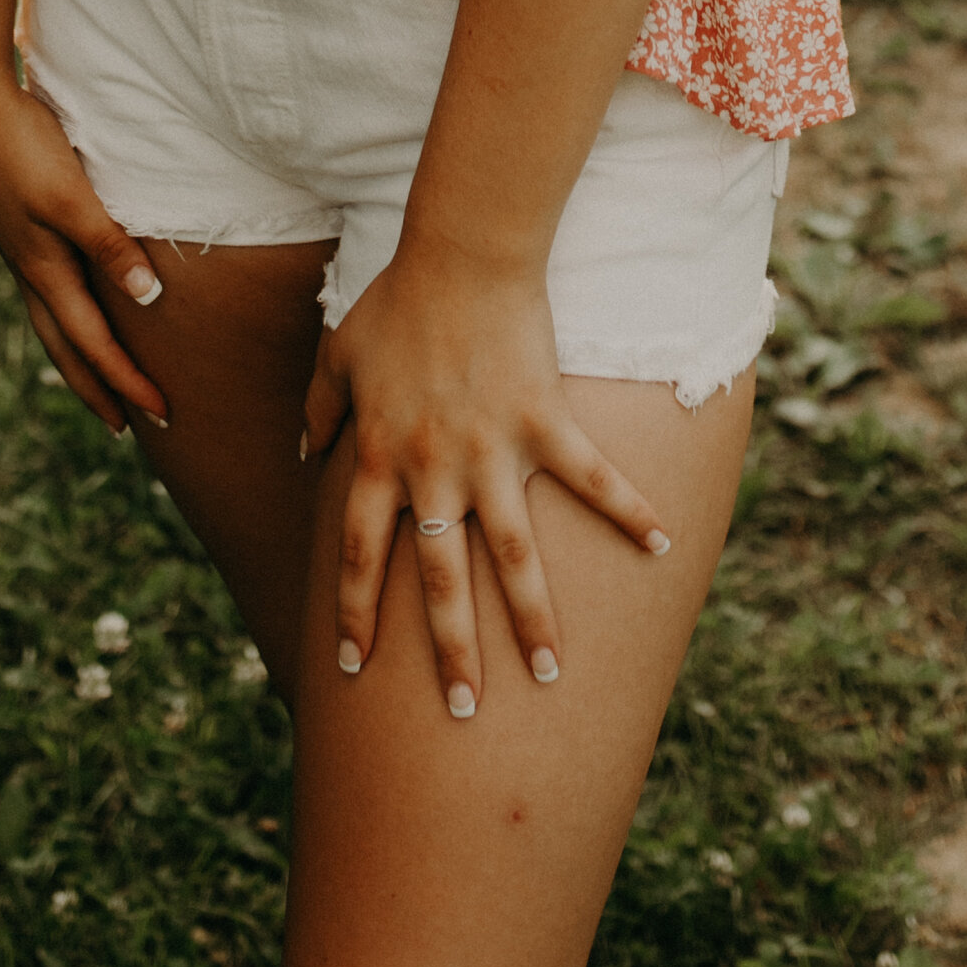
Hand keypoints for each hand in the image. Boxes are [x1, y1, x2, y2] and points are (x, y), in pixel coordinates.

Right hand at [0, 62, 167, 435]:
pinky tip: (79, 303)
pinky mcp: (21, 228)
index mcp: (44, 272)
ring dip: (80, 359)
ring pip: (54, 324)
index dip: (128, 383)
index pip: (94, 345)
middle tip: (127, 428)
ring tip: (101, 381)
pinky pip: (50, 293)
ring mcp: (22, 251)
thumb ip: (108, 243)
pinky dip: (69, 318)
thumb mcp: (68, 196)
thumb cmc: (22, 148)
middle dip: (99, 390)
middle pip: (67, 350)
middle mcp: (31, 271)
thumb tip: (148, 298)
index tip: (162, 415)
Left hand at [303, 237, 667, 712]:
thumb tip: (304, 454)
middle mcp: (434, 468)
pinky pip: (591, 477)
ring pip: (511, 554)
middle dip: (450, 651)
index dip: (357, 613)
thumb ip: (319, 409)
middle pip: (439, 579)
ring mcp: (492, 451)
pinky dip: (628, 510)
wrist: (461, 253)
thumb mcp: (339, 353)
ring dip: (532, 618)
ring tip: (550, 674)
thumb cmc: (398, 301)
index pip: (361, 555)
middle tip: (462, 712)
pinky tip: (661, 546)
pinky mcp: (544, 422)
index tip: (352, 669)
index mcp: (381, 458)